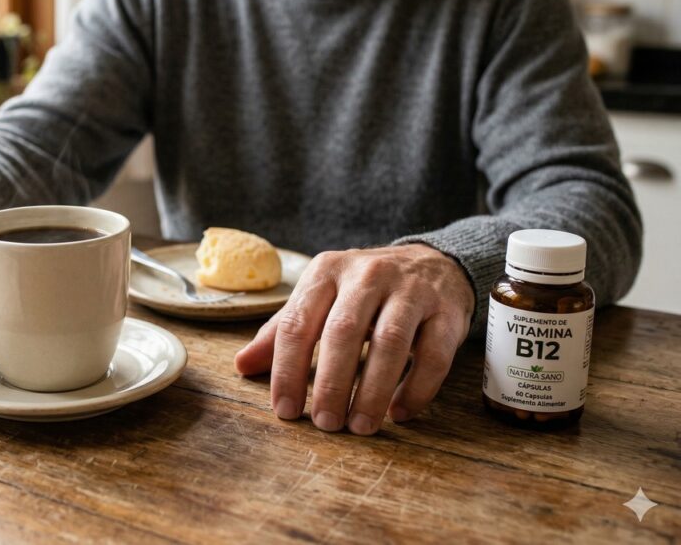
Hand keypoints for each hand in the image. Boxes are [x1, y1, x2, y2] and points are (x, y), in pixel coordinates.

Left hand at [234, 244, 473, 434]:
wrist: (433, 262)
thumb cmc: (364, 290)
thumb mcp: (321, 298)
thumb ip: (283, 331)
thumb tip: (241, 366)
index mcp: (327, 271)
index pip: (298, 322)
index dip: (287, 370)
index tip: (285, 410)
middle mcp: (368, 274)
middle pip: (343, 333)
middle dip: (331, 384)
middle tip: (325, 424)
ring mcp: (411, 290)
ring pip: (390, 344)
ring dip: (372, 391)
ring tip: (360, 426)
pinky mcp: (447, 311)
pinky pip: (433, 355)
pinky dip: (416, 389)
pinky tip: (400, 413)